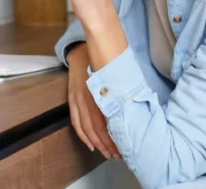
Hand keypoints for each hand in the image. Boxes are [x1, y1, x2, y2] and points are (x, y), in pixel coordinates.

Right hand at [66, 44, 120, 159]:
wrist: (81, 51)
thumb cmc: (103, 62)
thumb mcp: (115, 76)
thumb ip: (121, 94)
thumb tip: (134, 112)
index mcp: (99, 93)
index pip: (106, 123)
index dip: (114, 138)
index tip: (124, 148)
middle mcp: (86, 99)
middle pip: (96, 128)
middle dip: (107, 144)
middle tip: (118, 156)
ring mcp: (77, 100)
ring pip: (86, 128)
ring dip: (96, 143)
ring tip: (107, 153)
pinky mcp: (71, 100)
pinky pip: (76, 122)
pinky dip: (83, 135)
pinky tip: (90, 144)